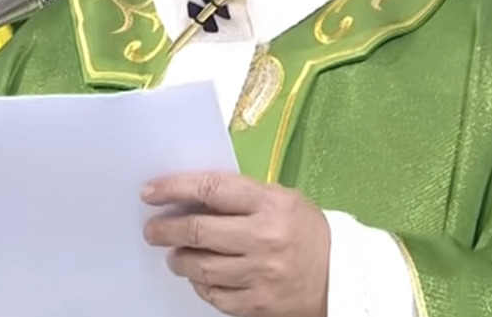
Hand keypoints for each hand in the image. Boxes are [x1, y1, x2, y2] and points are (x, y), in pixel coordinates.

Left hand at [141, 172, 330, 316]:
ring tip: (176, 256)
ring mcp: (261, 274)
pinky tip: (200, 277)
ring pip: (199, 267)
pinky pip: (213, 295)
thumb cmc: (306, 232)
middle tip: (153, 230)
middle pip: (197, 231)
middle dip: (165, 230)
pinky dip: (200, 285)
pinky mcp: (258, 304)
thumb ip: (240, 196)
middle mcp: (265, 238)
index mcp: (271, 204)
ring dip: (179, 260)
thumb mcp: (281, 199)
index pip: (210, 189)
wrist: (341, 276)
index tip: (150, 191)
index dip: (174, 188)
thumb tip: (189, 197)